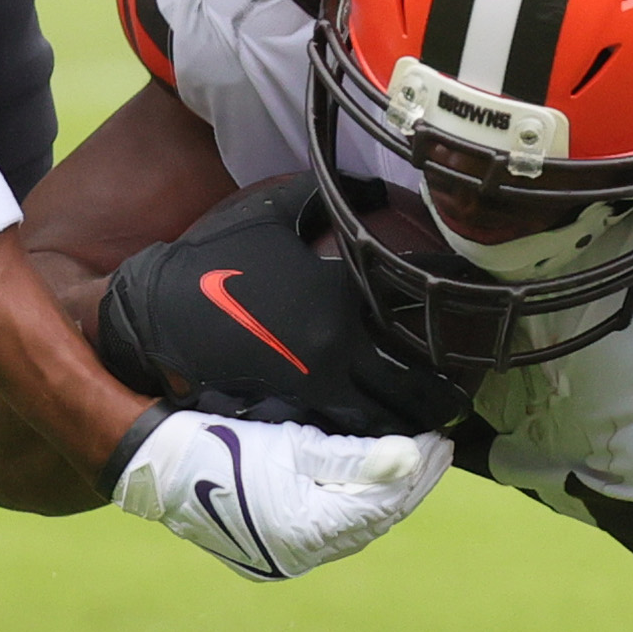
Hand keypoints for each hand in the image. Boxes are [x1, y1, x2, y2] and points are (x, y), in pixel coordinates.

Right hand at [93, 177, 472, 435]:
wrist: (154, 312)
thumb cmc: (215, 257)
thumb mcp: (274, 212)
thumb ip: (330, 199)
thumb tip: (375, 187)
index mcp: (342, 296)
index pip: (424, 315)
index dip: (458, 324)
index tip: (478, 323)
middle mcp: (338, 348)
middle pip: (420, 391)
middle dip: (448, 399)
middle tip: (464, 396)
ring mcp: (315, 388)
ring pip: (389, 426)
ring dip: (417, 428)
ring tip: (435, 426)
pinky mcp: (292, 415)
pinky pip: (350, 440)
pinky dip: (376, 444)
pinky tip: (389, 441)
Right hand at [110, 409, 446, 579]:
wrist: (156, 465)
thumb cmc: (218, 443)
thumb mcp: (290, 442)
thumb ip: (352, 456)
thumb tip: (409, 457)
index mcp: (304, 531)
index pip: (381, 504)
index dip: (415, 474)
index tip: (438, 441)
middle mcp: (298, 555)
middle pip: (372, 521)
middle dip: (407, 487)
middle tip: (436, 451)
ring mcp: (282, 558)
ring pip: (352, 530)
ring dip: (383, 500)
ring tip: (412, 465)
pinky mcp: (270, 552)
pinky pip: (328, 533)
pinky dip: (353, 510)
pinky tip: (367, 486)